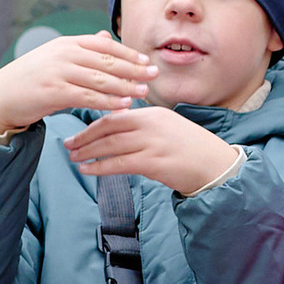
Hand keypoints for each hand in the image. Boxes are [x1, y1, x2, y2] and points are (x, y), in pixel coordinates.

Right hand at [0, 34, 154, 137]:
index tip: (146, 61)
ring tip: (144, 92)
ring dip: (125, 86)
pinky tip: (123, 105)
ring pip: (100, 79)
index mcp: (67, 43)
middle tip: (154, 75)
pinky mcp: (53, 92)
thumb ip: (83, 49)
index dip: (128, 52)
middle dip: (133, 68)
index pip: (104, 45)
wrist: (0, 96)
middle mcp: (64, 54)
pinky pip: (87, 97)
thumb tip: (106, 36)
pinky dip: (108, 101)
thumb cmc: (32, 78)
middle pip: (107, 61)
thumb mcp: (57, 57)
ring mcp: (58, 72)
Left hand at [61, 104, 242, 196]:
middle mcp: (151, 124)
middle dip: (85, 137)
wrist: (215, 166)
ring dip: (89, 152)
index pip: (115, 114)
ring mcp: (153, 143)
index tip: (78, 132)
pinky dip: (100, 167)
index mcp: (153, 114)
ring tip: (74, 158)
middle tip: (68, 145)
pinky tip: (87, 170)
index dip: (93, 124)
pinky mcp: (154, 162)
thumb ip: (143, 126)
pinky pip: (120, 164)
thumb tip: (118, 129)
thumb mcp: (167, 129)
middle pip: (109, 128)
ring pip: (111, 146)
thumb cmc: (191, 150)